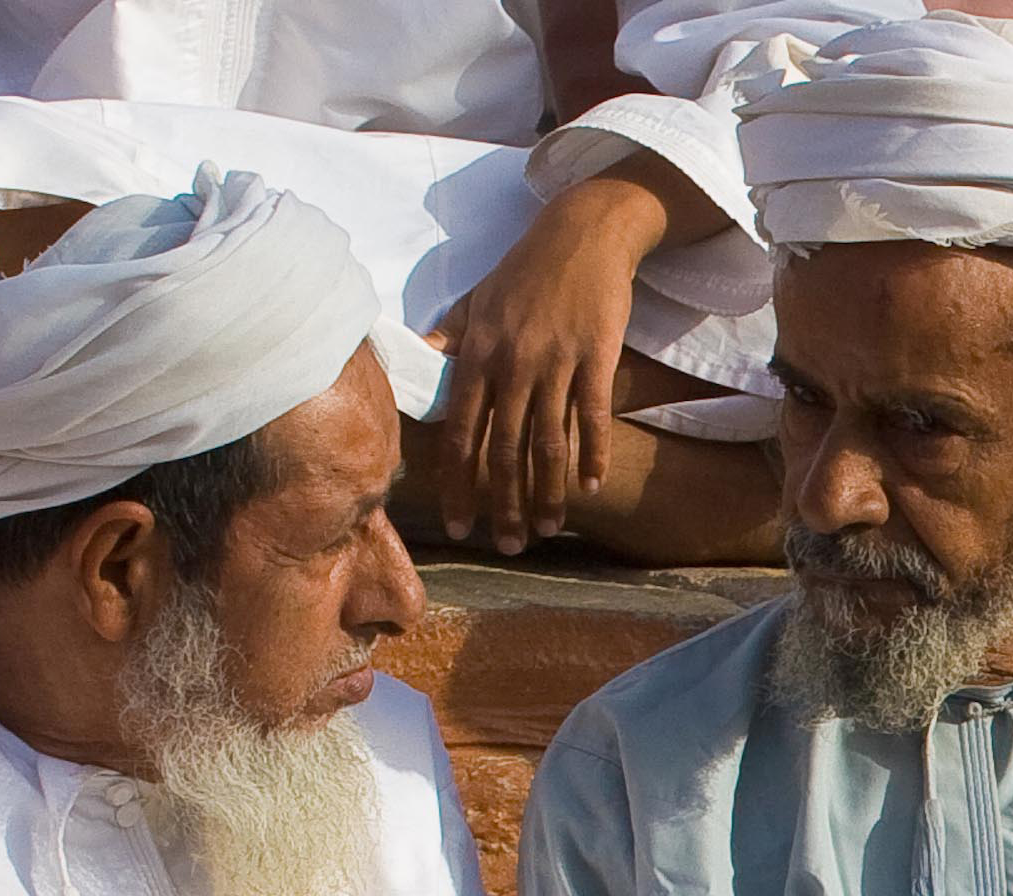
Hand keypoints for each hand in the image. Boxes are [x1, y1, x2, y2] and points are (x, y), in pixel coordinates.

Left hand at [430, 151, 725, 553]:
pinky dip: (592, 455)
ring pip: (548, 443)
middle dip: (505, 505)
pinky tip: (590, 487)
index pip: (461, 435)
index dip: (459, 485)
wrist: (582, 233)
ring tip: (549, 528)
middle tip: (509, 545)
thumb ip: (448, 342)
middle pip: (504, 451)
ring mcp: (556, 362)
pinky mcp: (596, 356)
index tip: (460, 524)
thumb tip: (416, 367)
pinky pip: (593, 417)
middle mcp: (512, 365)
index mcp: (477, 357)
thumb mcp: (474, 301)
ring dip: (548, 493)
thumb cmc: (525, 269)